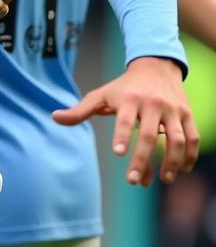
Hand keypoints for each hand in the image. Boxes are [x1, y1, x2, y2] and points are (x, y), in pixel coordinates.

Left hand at [52, 57, 198, 185]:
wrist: (156, 67)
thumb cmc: (123, 87)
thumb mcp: (100, 94)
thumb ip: (80, 110)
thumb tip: (54, 118)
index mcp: (129, 99)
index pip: (126, 119)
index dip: (122, 135)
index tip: (117, 153)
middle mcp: (153, 104)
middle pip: (150, 135)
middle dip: (143, 159)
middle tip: (132, 180)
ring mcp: (173, 110)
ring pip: (177, 139)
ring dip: (172, 161)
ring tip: (164, 180)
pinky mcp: (187, 115)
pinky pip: (193, 138)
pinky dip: (190, 156)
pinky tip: (182, 171)